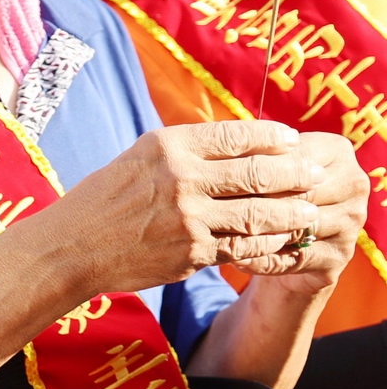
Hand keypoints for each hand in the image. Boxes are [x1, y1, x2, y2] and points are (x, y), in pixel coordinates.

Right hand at [50, 120, 324, 298]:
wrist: (72, 246)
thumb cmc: (105, 199)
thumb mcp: (139, 158)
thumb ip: (186, 151)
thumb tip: (239, 145)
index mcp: (167, 145)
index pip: (236, 135)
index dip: (273, 138)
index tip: (293, 141)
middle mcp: (180, 177)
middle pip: (257, 173)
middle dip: (294, 175)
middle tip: (316, 175)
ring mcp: (188, 217)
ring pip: (258, 213)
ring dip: (291, 213)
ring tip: (308, 211)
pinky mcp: (192, 252)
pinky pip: (243, 246)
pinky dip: (266, 244)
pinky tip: (278, 240)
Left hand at [226, 131, 365, 287]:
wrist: (287, 238)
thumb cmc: (266, 190)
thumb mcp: (260, 167)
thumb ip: (248, 157)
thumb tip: (217, 160)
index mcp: (336, 150)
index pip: (292, 157)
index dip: (253, 167)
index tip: (216, 174)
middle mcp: (352, 183)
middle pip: (298, 193)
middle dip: (254, 201)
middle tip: (213, 206)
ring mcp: (351, 221)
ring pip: (296, 227)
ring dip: (256, 234)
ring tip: (218, 234)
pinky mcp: (339, 255)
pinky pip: (294, 259)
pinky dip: (262, 260)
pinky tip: (234, 259)